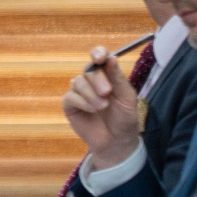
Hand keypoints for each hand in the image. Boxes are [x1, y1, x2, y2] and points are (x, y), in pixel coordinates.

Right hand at [64, 46, 144, 165]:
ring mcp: (79, 93)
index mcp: (107, 76)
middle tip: (107, 92)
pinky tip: (92, 110)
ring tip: (102, 107)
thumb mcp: (127, 97)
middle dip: (98, 80)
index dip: (97, 54)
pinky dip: (82, 102)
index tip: (99, 58)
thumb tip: (111, 58)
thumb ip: (118, 78)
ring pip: (77, 82)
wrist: (117, 142)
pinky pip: (71, 97)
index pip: (99, 58)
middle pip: (88, 70)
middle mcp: (91, 81)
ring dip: (90, 94)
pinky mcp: (70, 105)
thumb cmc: (125, 119)